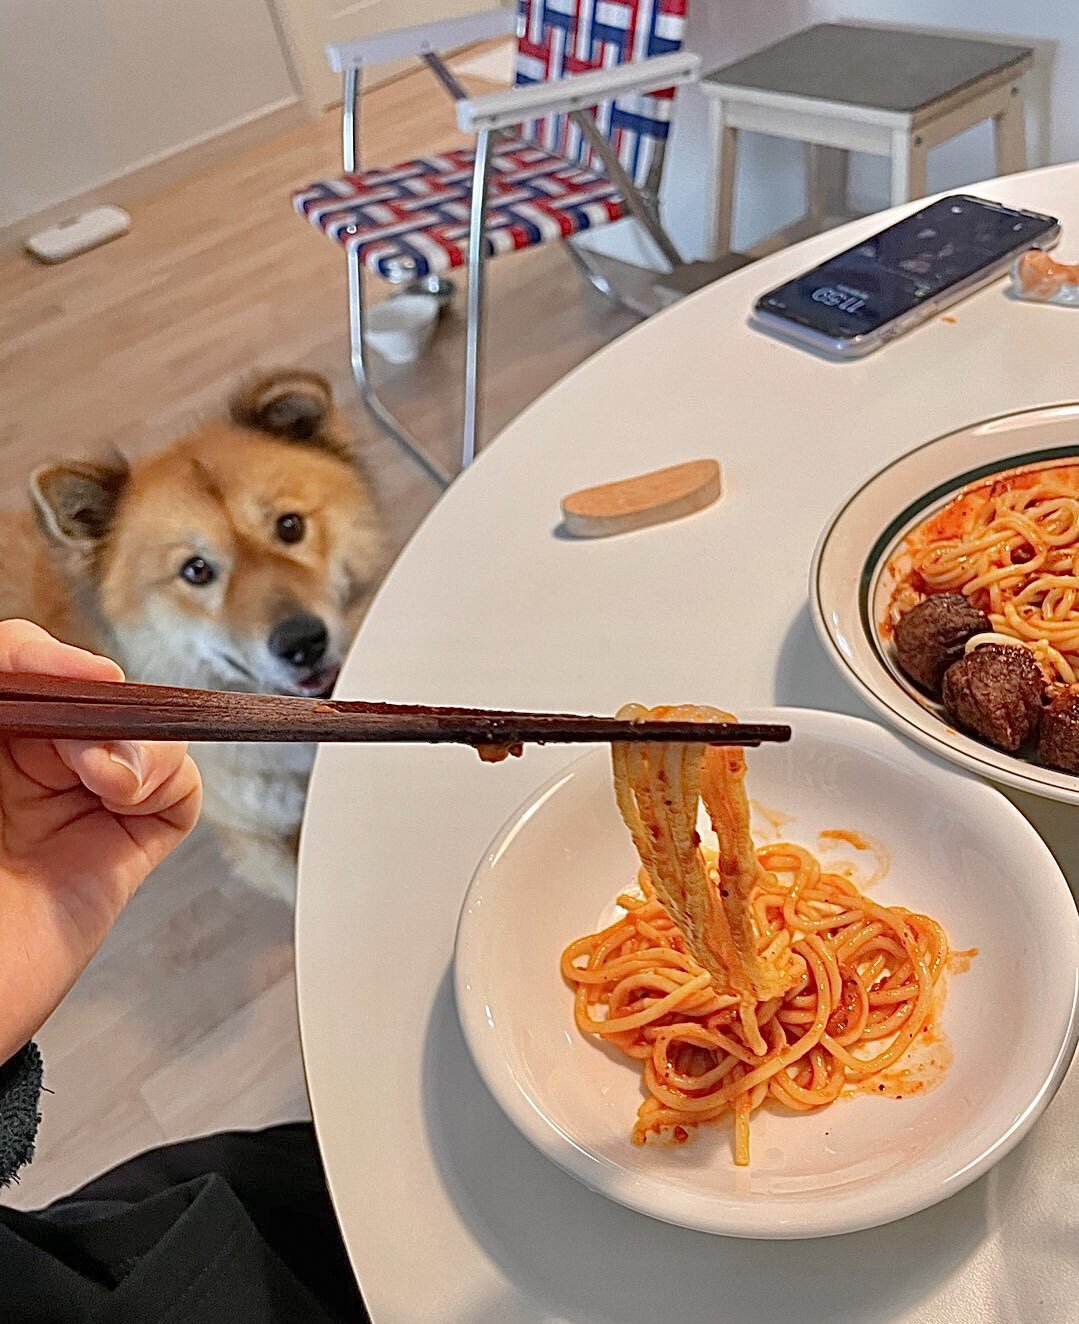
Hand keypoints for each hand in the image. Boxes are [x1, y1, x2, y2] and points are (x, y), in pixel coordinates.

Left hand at [0, 620, 201, 1061]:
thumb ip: (6, 690)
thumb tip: (93, 677)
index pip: (28, 667)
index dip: (50, 661)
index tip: (64, 676)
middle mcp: (31, 770)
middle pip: (98, 695)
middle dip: (97, 707)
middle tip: (72, 744)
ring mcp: (79, 808)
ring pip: (148, 733)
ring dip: (135, 746)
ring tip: (98, 781)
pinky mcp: (125, 848)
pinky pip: (178, 788)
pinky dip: (165, 779)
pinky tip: (121, 798)